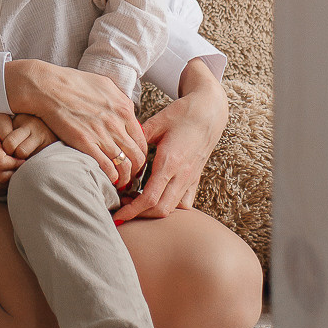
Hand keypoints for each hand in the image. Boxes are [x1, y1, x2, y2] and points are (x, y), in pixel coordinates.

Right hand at [0, 114, 22, 193]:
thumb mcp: (3, 120)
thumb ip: (9, 130)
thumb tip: (11, 149)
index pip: (1, 163)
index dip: (15, 164)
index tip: (23, 159)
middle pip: (0, 176)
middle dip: (14, 173)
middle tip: (21, 166)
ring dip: (9, 181)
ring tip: (15, 171)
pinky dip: (3, 186)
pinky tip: (9, 175)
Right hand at [5, 60, 147, 187]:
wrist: (49, 87)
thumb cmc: (74, 83)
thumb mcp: (105, 86)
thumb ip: (120, 101)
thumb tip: (127, 112)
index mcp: (124, 109)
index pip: (142, 140)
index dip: (141, 154)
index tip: (135, 161)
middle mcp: (116, 124)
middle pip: (137, 156)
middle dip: (136, 169)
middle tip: (131, 175)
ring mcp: (101, 135)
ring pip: (124, 165)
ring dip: (125, 177)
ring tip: (121, 182)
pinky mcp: (85, 143)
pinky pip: (107, 167)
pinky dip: (111, 177)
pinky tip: (109, 179)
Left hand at [112, 58, 228, 222]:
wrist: (209, 111)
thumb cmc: (182, 114)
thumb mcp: (155, 122)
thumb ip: (136, 138)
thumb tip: (118, 148)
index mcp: (170, 162)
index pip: (150, 198)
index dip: (132, 211)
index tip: (118, 216)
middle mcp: (182, 175)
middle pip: (161, 210)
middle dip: (139, 215)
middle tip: (122, 207)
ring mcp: (191, 178)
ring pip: (173, 208)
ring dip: (153, 212)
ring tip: (136, 202)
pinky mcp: (195, 178)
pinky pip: (184, 202)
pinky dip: (170, 206)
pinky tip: (157, 198)